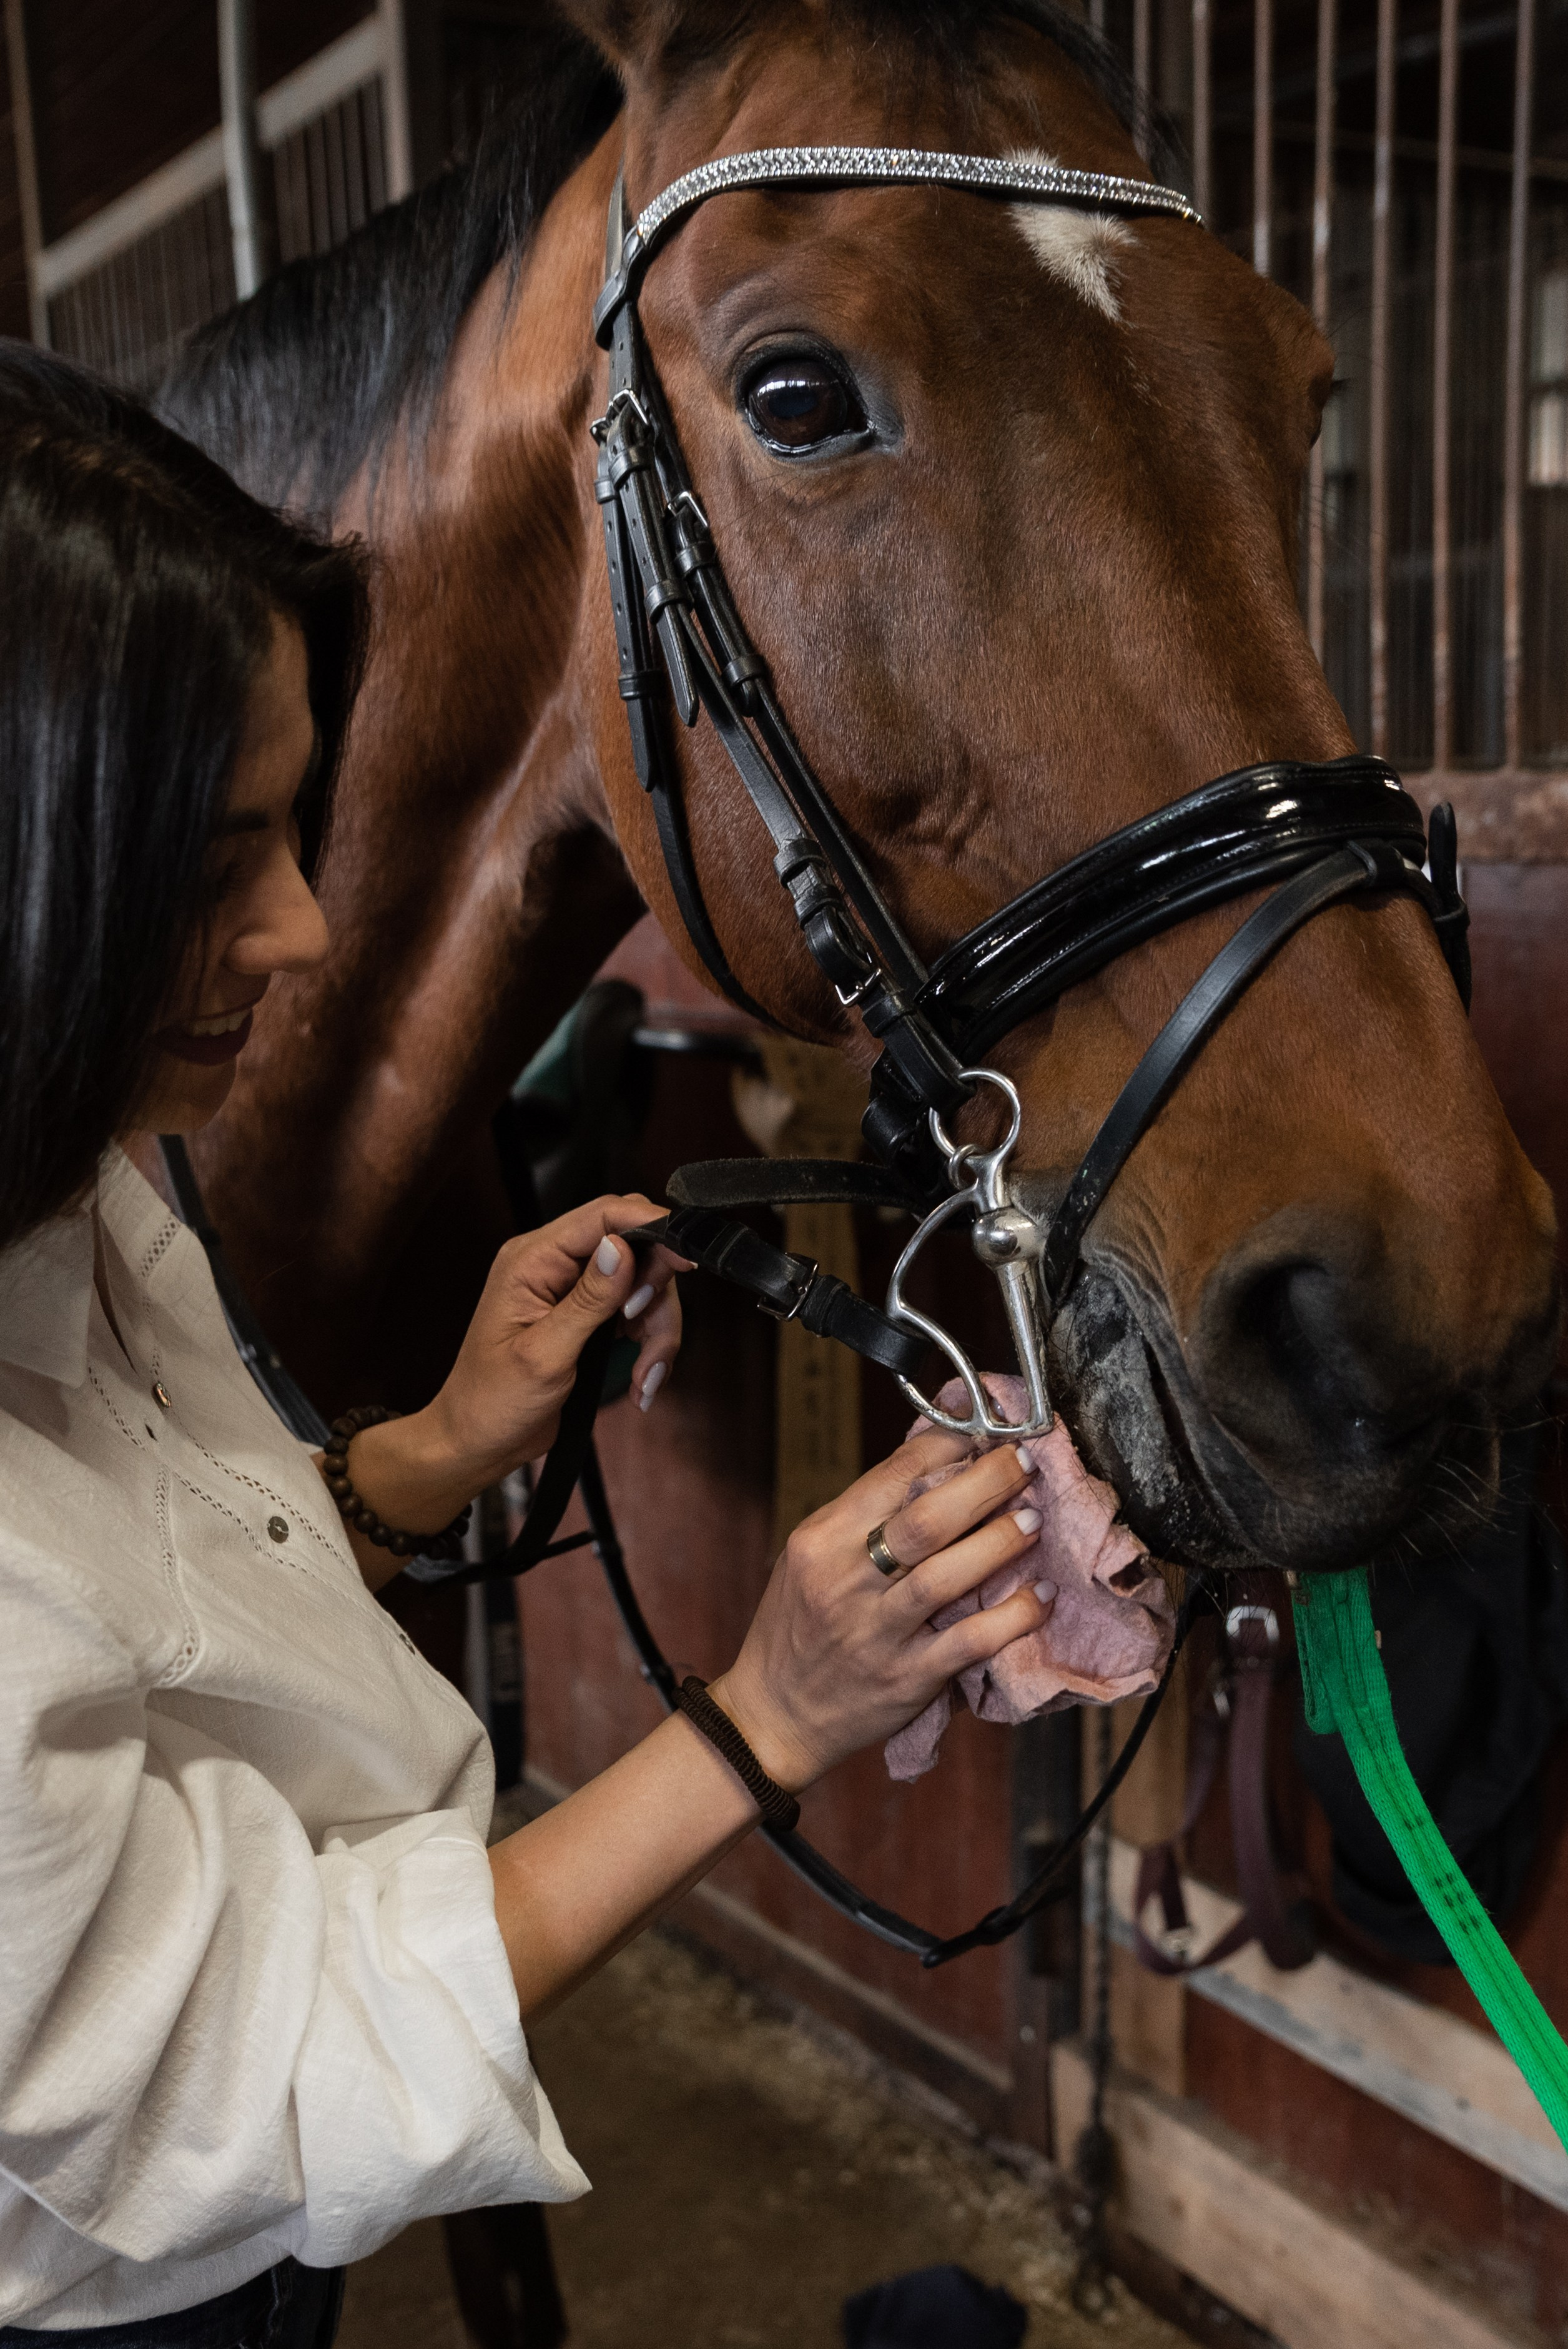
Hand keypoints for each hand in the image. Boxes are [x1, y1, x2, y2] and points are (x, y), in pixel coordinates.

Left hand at [339, 1196, 686, 1541]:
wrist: (480, 1442)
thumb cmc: (492, 1401)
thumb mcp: (543, 1354)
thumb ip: (587, 1300)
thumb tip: (622, 1248)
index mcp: (532, 1260)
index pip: (603, 1215)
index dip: (651, 1227)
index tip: (685, 1258)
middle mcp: (554, 1265)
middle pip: (635, 1248)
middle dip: (656, 1293)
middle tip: (649, 1335)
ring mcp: (574, 1290)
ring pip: (645, 1284)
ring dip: (657, 1330)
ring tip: (645, 1376)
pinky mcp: (590, 1316)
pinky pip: (639, 1313)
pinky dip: (650, 1345)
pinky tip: (641, 1381)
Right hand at [708, 1432, 1048, 1791]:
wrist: (774, 1715)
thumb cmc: (798, 1626)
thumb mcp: (810, 1558)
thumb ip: (864, 1517)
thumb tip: (936, 1466)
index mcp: (822, 1541)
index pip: (892, 1476)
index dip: (947, 1447)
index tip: (983, 1432)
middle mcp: (846, 1583)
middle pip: (926, 1519)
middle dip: (986, 1483)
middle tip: (1023, 1462)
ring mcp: (877, 1633)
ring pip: (949, 1575)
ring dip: (1001, 1541)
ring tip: (1034, 1519)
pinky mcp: (907, 1678)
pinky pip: (971, 1641)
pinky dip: (1013, 1615)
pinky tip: (1042, 1596)